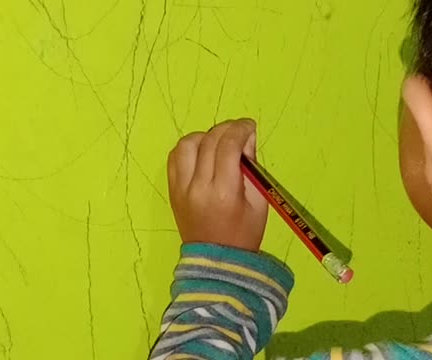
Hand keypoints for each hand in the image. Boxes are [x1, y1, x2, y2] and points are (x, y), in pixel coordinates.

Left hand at [167, 119, 267, 251]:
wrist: (216, 261)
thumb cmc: (244, 233)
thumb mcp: (259, 202)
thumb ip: (252, 167)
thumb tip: (245, 139)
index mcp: (224, 192)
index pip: (228, 145)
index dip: (240, 129)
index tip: (249, 126)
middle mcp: (199, 187)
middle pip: (209, 141)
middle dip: (227, 129)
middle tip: (239, 131)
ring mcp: (181, 188)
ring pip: (187, 144)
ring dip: (205, 136)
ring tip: (218, 142)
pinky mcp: (172, 190)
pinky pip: (175, 157)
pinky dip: (189, 148)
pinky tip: (202, 152)